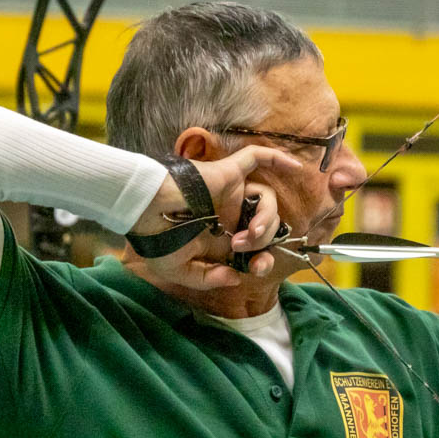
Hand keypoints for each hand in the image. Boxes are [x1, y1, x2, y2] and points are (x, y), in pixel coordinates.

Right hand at [129, 146, 300, 288]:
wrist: (142, 211)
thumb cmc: (155, 238)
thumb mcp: (179, 270)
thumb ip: (208, 278)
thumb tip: (237, 276)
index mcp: (220, 236)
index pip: (255, 246)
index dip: (263, 258)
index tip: (255, 268)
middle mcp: (229, 213)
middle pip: (266, 223)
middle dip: (263, 240)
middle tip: (242, 246)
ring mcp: (230, 192)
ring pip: (266, 199)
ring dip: (267, 219)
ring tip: (250, 232)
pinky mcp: (228, 173)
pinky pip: (257, 159)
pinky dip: (277, 159)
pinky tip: (297, 168)